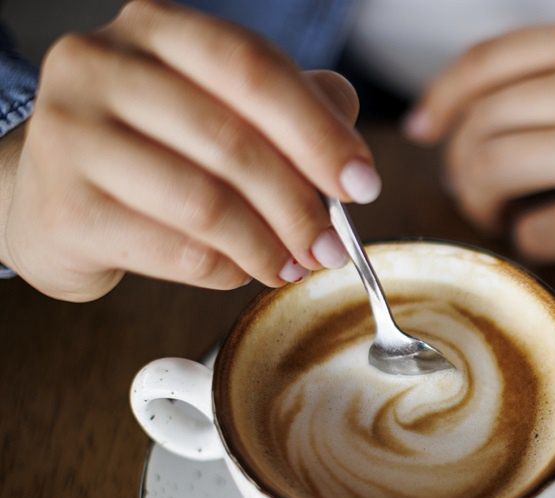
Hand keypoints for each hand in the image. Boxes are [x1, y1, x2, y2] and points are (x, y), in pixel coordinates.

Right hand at [0, 0, 382, 301]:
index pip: (254, 69)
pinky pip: (179, 250)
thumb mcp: (219, 107)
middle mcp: (101, 66)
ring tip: (295, 265)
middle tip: (332, 246)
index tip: (363, 184)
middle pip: (234, 142)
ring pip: (207, 204)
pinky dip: (228, 270)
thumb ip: (290, 109)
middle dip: (301, 206)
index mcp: (155, 29)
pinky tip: (245, 270)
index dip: (320, 132)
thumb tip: (351, 148)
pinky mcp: (67, 209)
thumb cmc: (151, 147)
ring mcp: (72, 135)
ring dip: (269, 247)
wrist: (50, 196)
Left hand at [407, 15, 554, 270]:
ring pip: (492, 171)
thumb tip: (490, 114)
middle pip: (479, 125)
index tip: (426, 130)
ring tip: (501, 213)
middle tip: (476, 190)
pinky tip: (551, 237)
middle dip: (460, 166)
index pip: (486, 63)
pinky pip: (537, 230)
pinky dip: (529, 239)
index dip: (441, 101)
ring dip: (481, 202)